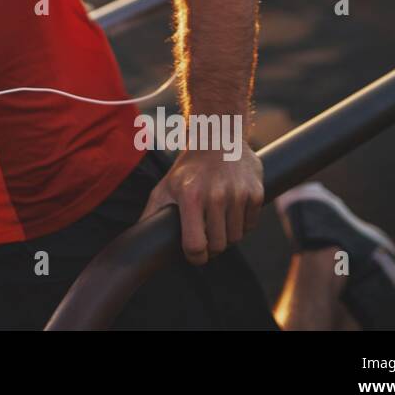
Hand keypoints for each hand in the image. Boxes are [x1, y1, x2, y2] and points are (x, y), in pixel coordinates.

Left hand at [137, 147, 264, 265]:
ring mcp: (238, 194)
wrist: (218, 137)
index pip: (196, 246)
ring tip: (218, 222)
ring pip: (236, 238)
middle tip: (206, 236)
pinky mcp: (255, 193)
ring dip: (227, 236)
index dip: (195, 257)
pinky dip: (242, 225)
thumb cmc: (188, 168)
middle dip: (211, 247)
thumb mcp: (165, 187)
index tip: (195, 254)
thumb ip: (151, 213)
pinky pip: (250, 225)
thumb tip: (140, 238)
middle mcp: (216, 196)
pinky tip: (232, 212)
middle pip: (218, 246)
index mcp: (191, 197)